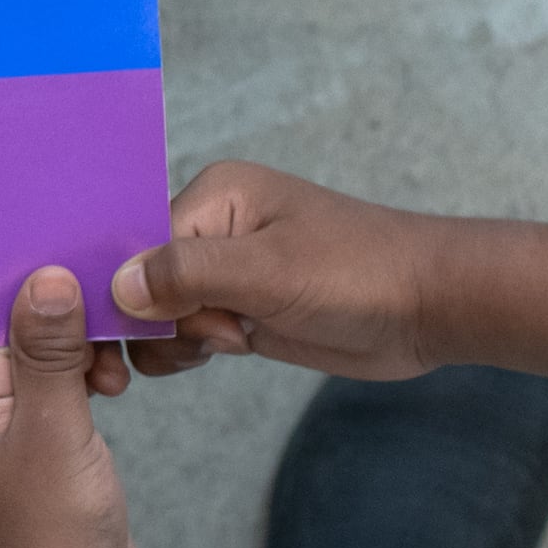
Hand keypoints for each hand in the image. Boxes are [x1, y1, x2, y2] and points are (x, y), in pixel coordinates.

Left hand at [0, 265, 150, 547]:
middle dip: (67, 315)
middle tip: (116, 315)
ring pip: (48, 359)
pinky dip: (91, 379)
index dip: (34, 284)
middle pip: (20, 330)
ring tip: (119, 369)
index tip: (81, 257)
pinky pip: (65, 392)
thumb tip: (44, 277)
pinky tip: (119, 385)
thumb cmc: (52, 530)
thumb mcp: (55, 427)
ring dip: (85, 349)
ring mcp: (15, 431)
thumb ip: (49, 352)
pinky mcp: (49, 452)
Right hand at [107, 159, 452, 382]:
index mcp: (215, 196)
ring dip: (179, 339)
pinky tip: (225, 351)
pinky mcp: (242, 311)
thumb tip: (115, 287)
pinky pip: (187, 331)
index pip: (137, 243)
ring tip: (232, 341)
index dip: (136, 290)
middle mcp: (213, 229)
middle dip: (160, 319)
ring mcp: (228, 273)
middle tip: (218, 335)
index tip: (151, 327)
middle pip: (141, 281)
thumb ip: (189, 274)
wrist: (432, 307)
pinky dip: (190, 349)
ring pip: (159, 313)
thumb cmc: (360, 273)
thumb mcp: (270, 270)